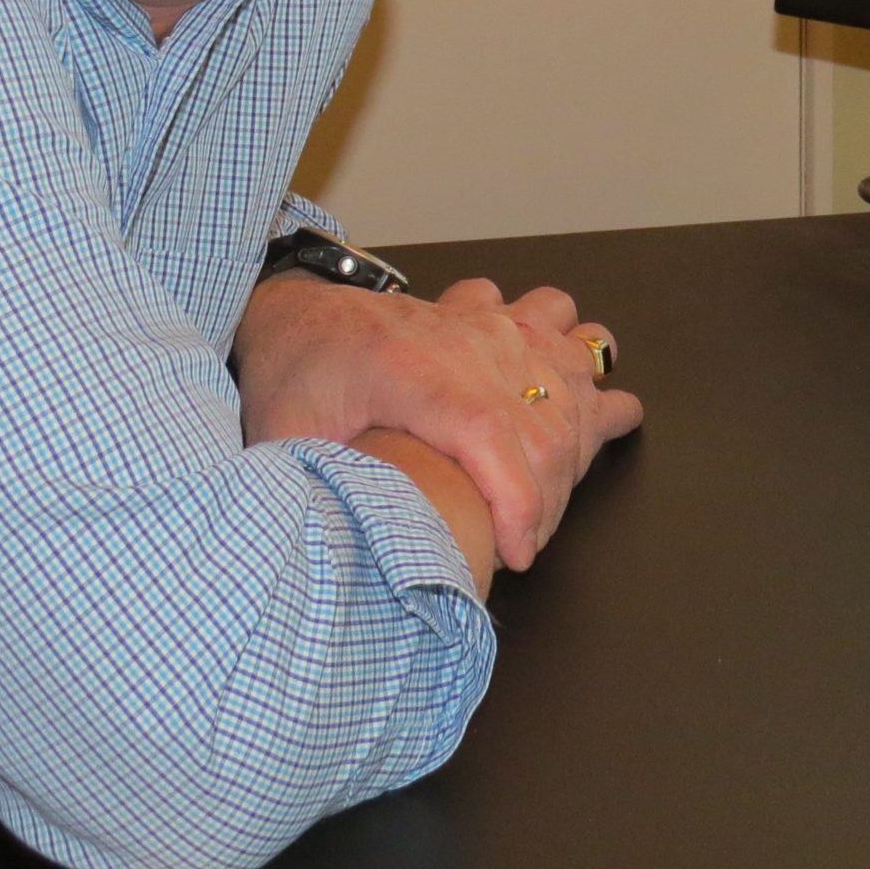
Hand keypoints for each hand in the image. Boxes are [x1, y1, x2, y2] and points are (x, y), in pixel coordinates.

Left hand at [234, 275, 642, 571]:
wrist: (297, 312)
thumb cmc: (294, 374)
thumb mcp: (288, 438)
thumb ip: (317, 491)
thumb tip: (349, 556)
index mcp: (409, 372)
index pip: (487, 434)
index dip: (517, 502)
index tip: (516, 556)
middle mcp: (463, 341)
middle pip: (542, 422)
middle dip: (546, 500)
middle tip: (515, 546)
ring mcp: (490, 324)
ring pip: (570, 370)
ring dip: (575, 435)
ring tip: (548, 489)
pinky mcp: (500, 319)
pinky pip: (569, 332)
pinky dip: (581, 376)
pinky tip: (570, 415)